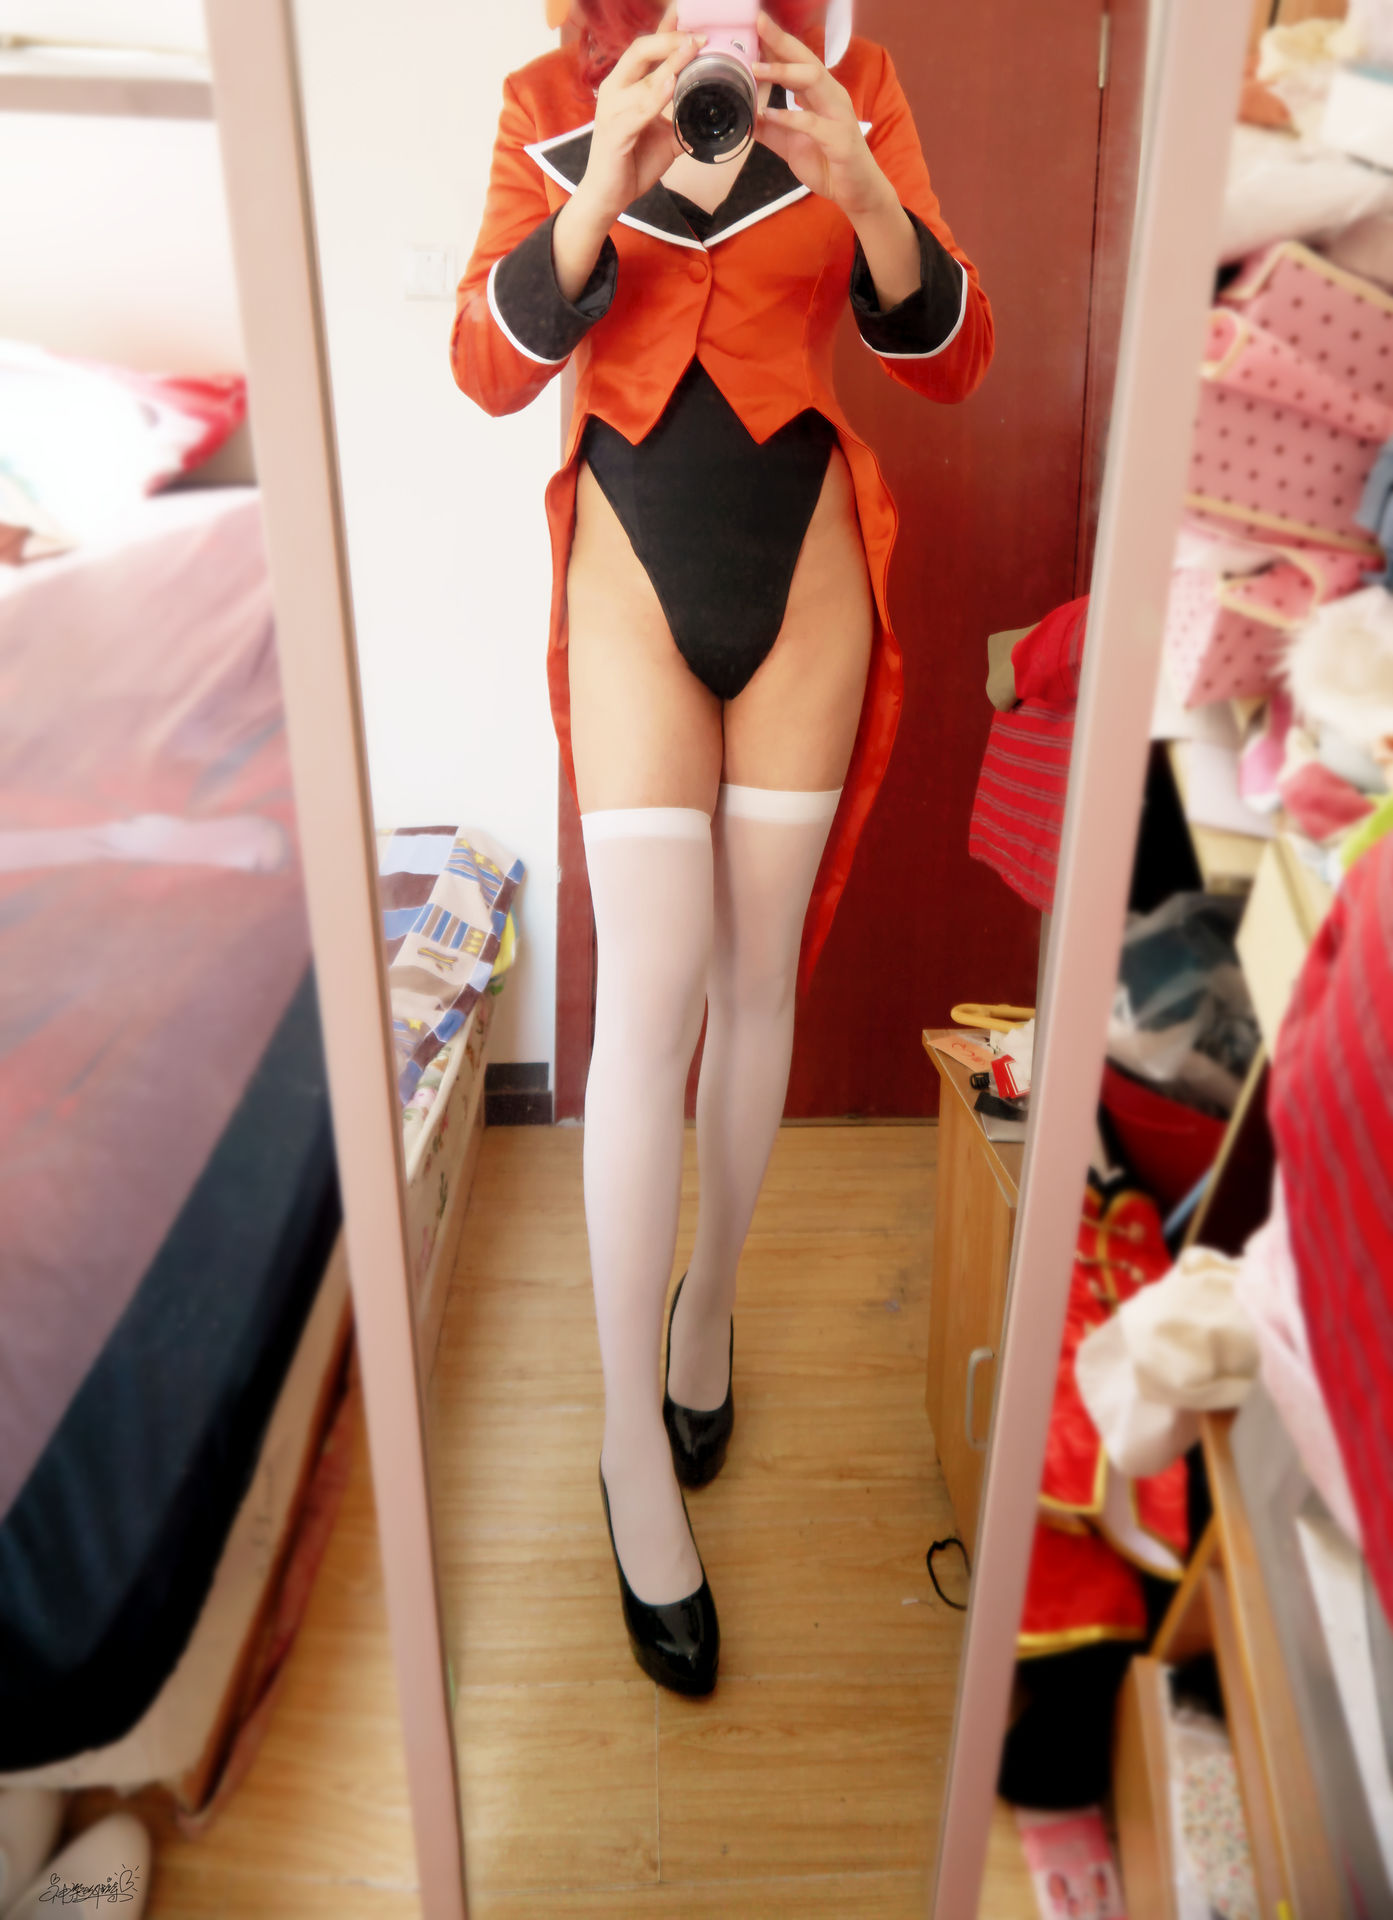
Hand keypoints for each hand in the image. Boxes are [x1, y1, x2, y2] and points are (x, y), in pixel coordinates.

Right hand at [573, 7, 703, 227]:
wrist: (608, 196)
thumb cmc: (631, 163)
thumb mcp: (665, 139)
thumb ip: (683, 123)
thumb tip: (711, 118)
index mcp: (625, 86)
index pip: (646, 50)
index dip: (668, 31)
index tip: (692, 21)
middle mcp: (614, 91)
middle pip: (640, 50)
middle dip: (670, 40)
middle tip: (699, 37)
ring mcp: (612, 111)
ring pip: (641, 78)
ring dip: (669, 63)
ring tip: (691, 51)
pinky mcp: (614, 134)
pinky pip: (636, 111)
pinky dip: (654, 97)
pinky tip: (670, 85)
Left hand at [753, 10, 892, 219]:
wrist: (856, 191)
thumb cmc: (828, 161)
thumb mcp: (790, 143)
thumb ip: (769, 127)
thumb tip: (744, 115)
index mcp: (820, 93)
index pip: (798, 60)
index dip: (777, 42)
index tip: (756, 24)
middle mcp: (831, 96)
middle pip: (806, 59)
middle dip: (781, 41)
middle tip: (758, 25)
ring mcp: (837, 115)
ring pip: (812, 81)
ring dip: (783, 72)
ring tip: (755, 69)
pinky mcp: (839, 139)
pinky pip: (812, 123)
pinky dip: (788, 117)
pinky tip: (767, 115)